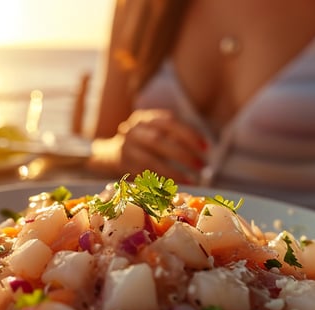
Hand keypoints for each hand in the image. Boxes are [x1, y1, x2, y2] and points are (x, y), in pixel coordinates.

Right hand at [88, 109, 207, 183]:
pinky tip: (176, 185)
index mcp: (144, 118)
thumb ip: (174, 134)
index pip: (169, 122)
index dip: (189, 134)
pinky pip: (144, 174)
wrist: (109, 152)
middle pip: (159, 141)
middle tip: (201, 166)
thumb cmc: (143, 142)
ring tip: (192, 180)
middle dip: (183, 154)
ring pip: (150, 160)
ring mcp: (125, 148)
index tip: (206, 147)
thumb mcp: (155, 130)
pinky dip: (161, 180)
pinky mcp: (123, 165)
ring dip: (174, 172)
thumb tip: (203, 148)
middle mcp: (133, 130)